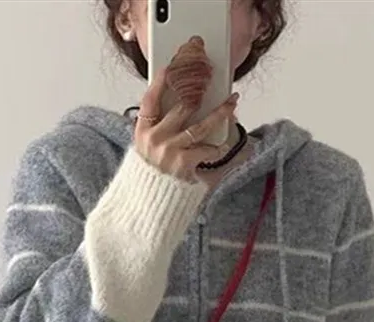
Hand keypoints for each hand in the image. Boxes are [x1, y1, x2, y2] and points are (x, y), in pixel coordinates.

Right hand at [134, 67, 238, 181]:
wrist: (152, 202)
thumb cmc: (154, 174)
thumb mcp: (148, 149)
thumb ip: (159, 128)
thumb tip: (183, 104)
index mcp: (142, 132)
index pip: (150, 99)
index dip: (160, 81)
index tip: (171, 67)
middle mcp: (154, 139)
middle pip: (181, 106)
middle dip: (199, 90)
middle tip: (211, 78)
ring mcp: (169, 150)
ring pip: (200, 125)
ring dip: (220, 112)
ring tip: (232, 102)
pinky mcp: (184, 162)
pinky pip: (207, 148)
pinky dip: (218, 147)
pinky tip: (225, 143)